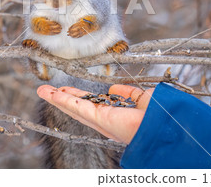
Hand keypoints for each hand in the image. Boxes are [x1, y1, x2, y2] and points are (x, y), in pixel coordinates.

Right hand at [37, 84, 153, 143]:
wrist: (168, 122)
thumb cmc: (161, 113)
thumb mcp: (142, 98)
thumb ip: (128, 94)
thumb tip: (114, 89)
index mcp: (117, 116)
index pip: (92, 106)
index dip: (78, 98)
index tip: (68, 90)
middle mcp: (107, 121)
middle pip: (78, 109)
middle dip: (62, 99)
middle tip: (47, 91)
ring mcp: (102, 121)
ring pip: (74, 109)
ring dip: (57, 99)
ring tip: (42, 91)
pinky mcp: (101, 119)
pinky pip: (79, 108)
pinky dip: (63, 101)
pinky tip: (53, 94)